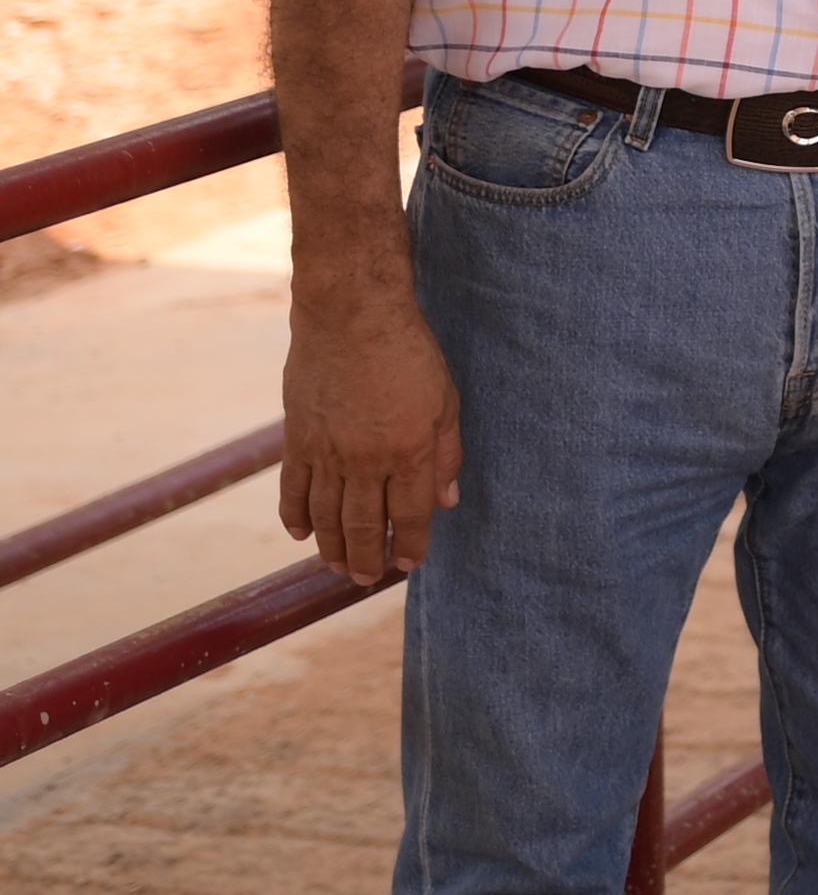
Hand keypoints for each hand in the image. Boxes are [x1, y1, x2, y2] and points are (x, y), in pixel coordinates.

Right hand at [279, 297, 461, 583]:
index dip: (410, 545)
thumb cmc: (409, 353)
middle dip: (367, 559)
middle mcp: (366, 460)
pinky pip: (293, 489)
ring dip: (332, 547)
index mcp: (409, 451)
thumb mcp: (446, 401)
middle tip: (366, 579)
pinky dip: (295, 516)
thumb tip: (447, 502)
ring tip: (337, 567)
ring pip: (327, 516)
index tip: (409, 564)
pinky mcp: (297, 438)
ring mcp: (327, 452)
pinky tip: (301, 534)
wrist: (351, 315)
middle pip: (364, 525)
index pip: (411, 516)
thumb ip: (446, 455)